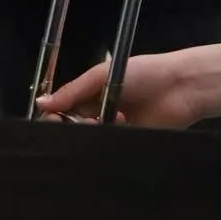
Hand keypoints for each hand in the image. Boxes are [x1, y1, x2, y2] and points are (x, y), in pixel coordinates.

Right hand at [37, 53, 197, 128]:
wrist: (180, 87)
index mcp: (88, 96)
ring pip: (89, 141)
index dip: (54, 117)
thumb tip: (40, 102)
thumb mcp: (102, 75)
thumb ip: (72, 91)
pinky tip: (123, 125)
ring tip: (113, 118)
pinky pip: (108, 149)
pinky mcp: (126, 144)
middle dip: (75, 127)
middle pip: (72, 130)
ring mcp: (112, 130)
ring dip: (95, 132)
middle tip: (89, 120)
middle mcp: (97, 114)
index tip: (55, 119)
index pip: (61, 112)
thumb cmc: (143, 72)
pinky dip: (110, 142)